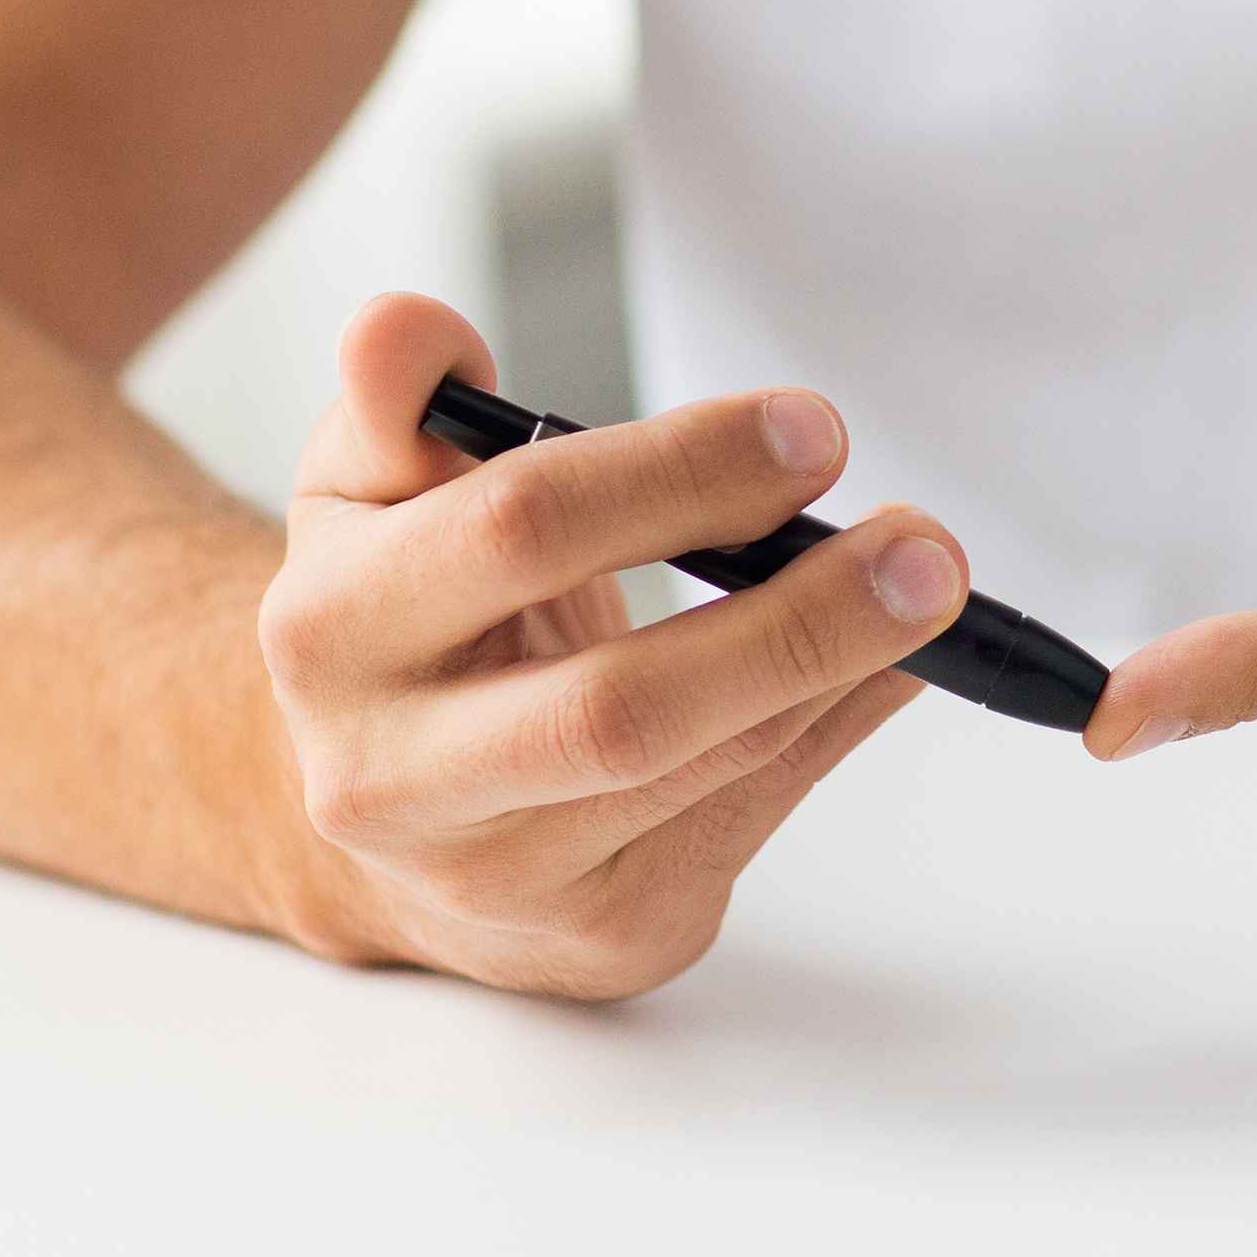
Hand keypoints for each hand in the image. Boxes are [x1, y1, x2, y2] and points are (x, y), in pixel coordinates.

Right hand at [259, 294, 965, 996]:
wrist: (384, 814)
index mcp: (329, 631)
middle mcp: (392, 778)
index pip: (519, 534)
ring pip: (705, 768)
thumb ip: (402, 404)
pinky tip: (887, 662)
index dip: (679, 474)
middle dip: (796, 617)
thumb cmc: (408, 617)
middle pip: (621, 708)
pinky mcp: (595, 930)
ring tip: (928, 586)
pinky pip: (748, 814)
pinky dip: (831, 723)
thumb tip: (406, 326)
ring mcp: (496, 876)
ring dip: (839, 667)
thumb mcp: (375, 495)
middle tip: (922, 544)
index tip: (812, 430)